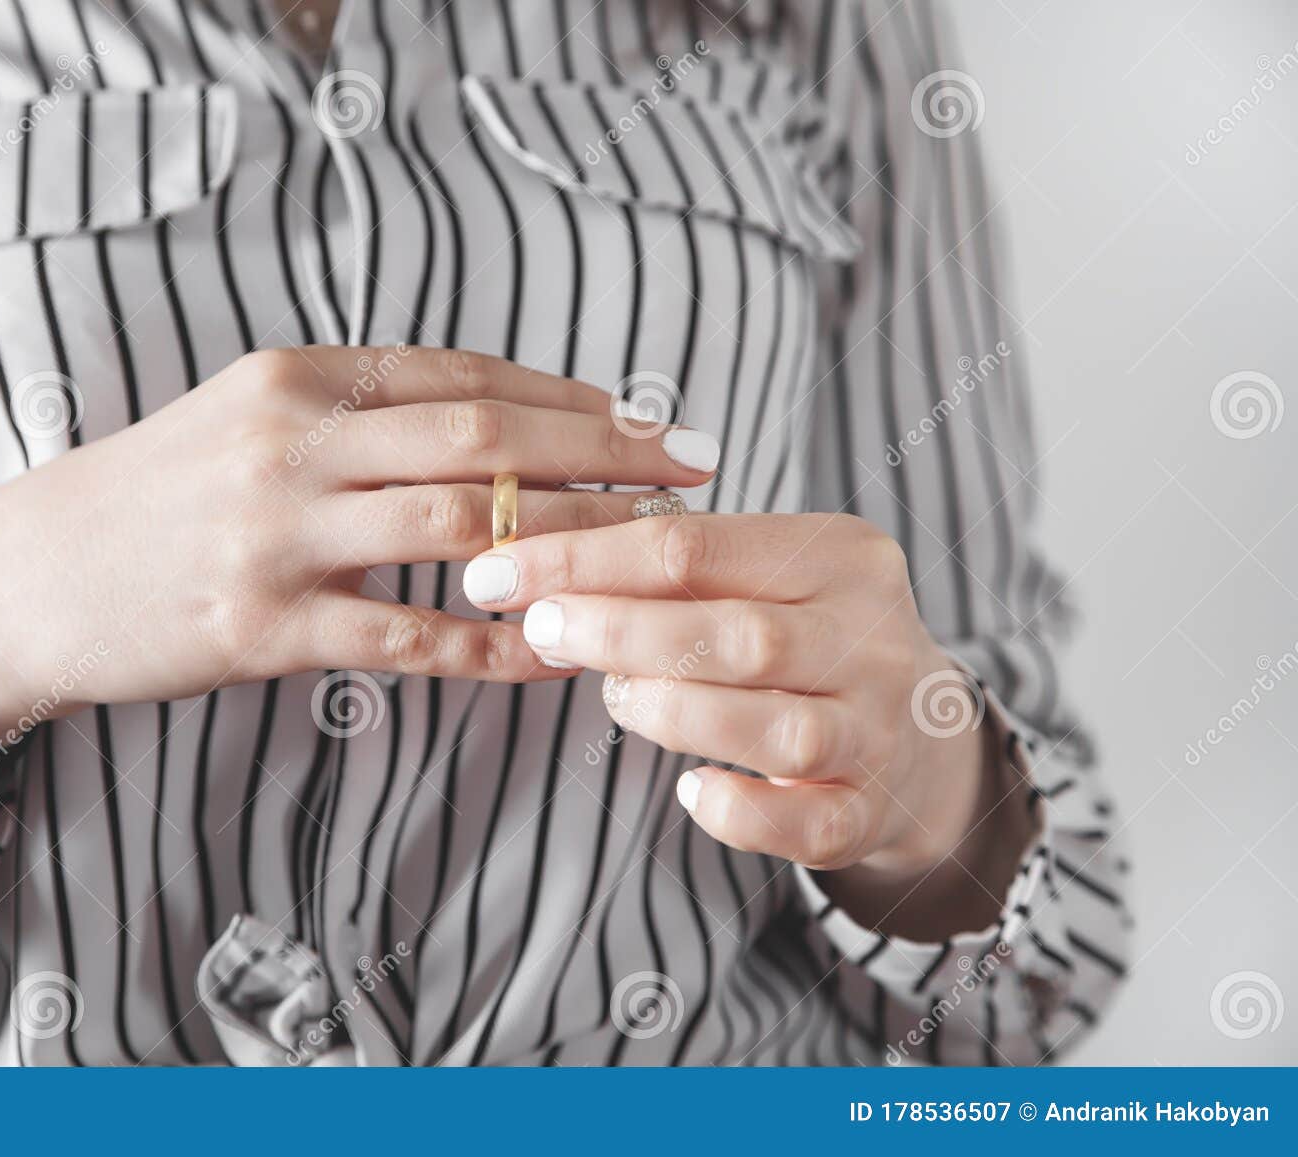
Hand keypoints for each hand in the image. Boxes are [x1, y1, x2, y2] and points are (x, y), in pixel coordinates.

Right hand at [0, 346, 720, 757]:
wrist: (25, 578)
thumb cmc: (146, 496)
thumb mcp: (239, 417)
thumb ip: (346, 410)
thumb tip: (475, 418)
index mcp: (294, 378)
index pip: (461, 375)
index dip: (567, 396)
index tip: (643, 418)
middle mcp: (292, 442)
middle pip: (484, 436)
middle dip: (602, 452)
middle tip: (687, 472)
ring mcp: (277, 535)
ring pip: (460, 525)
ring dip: (568, 538)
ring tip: (648, 557)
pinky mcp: (261, 627)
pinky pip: (404, 636)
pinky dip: (489, 647)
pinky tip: (552, 654)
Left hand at [461, 512, 1028, 926]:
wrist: (924, 739)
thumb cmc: (808, 640)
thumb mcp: (767, 577)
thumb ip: (676, 574)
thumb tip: (538, 578)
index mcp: (841, 554)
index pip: (693, 545)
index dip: (583, 559)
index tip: (498, 572)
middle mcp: (872, 640)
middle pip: (736, 634)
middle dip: (617, 631)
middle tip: (541, 628)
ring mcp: (878, 733)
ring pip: (772, 729)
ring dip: (670, 713)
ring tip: (615, 696)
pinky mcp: (869, 816)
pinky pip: (799, 827)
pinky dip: (734, 812)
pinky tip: (690, 789)